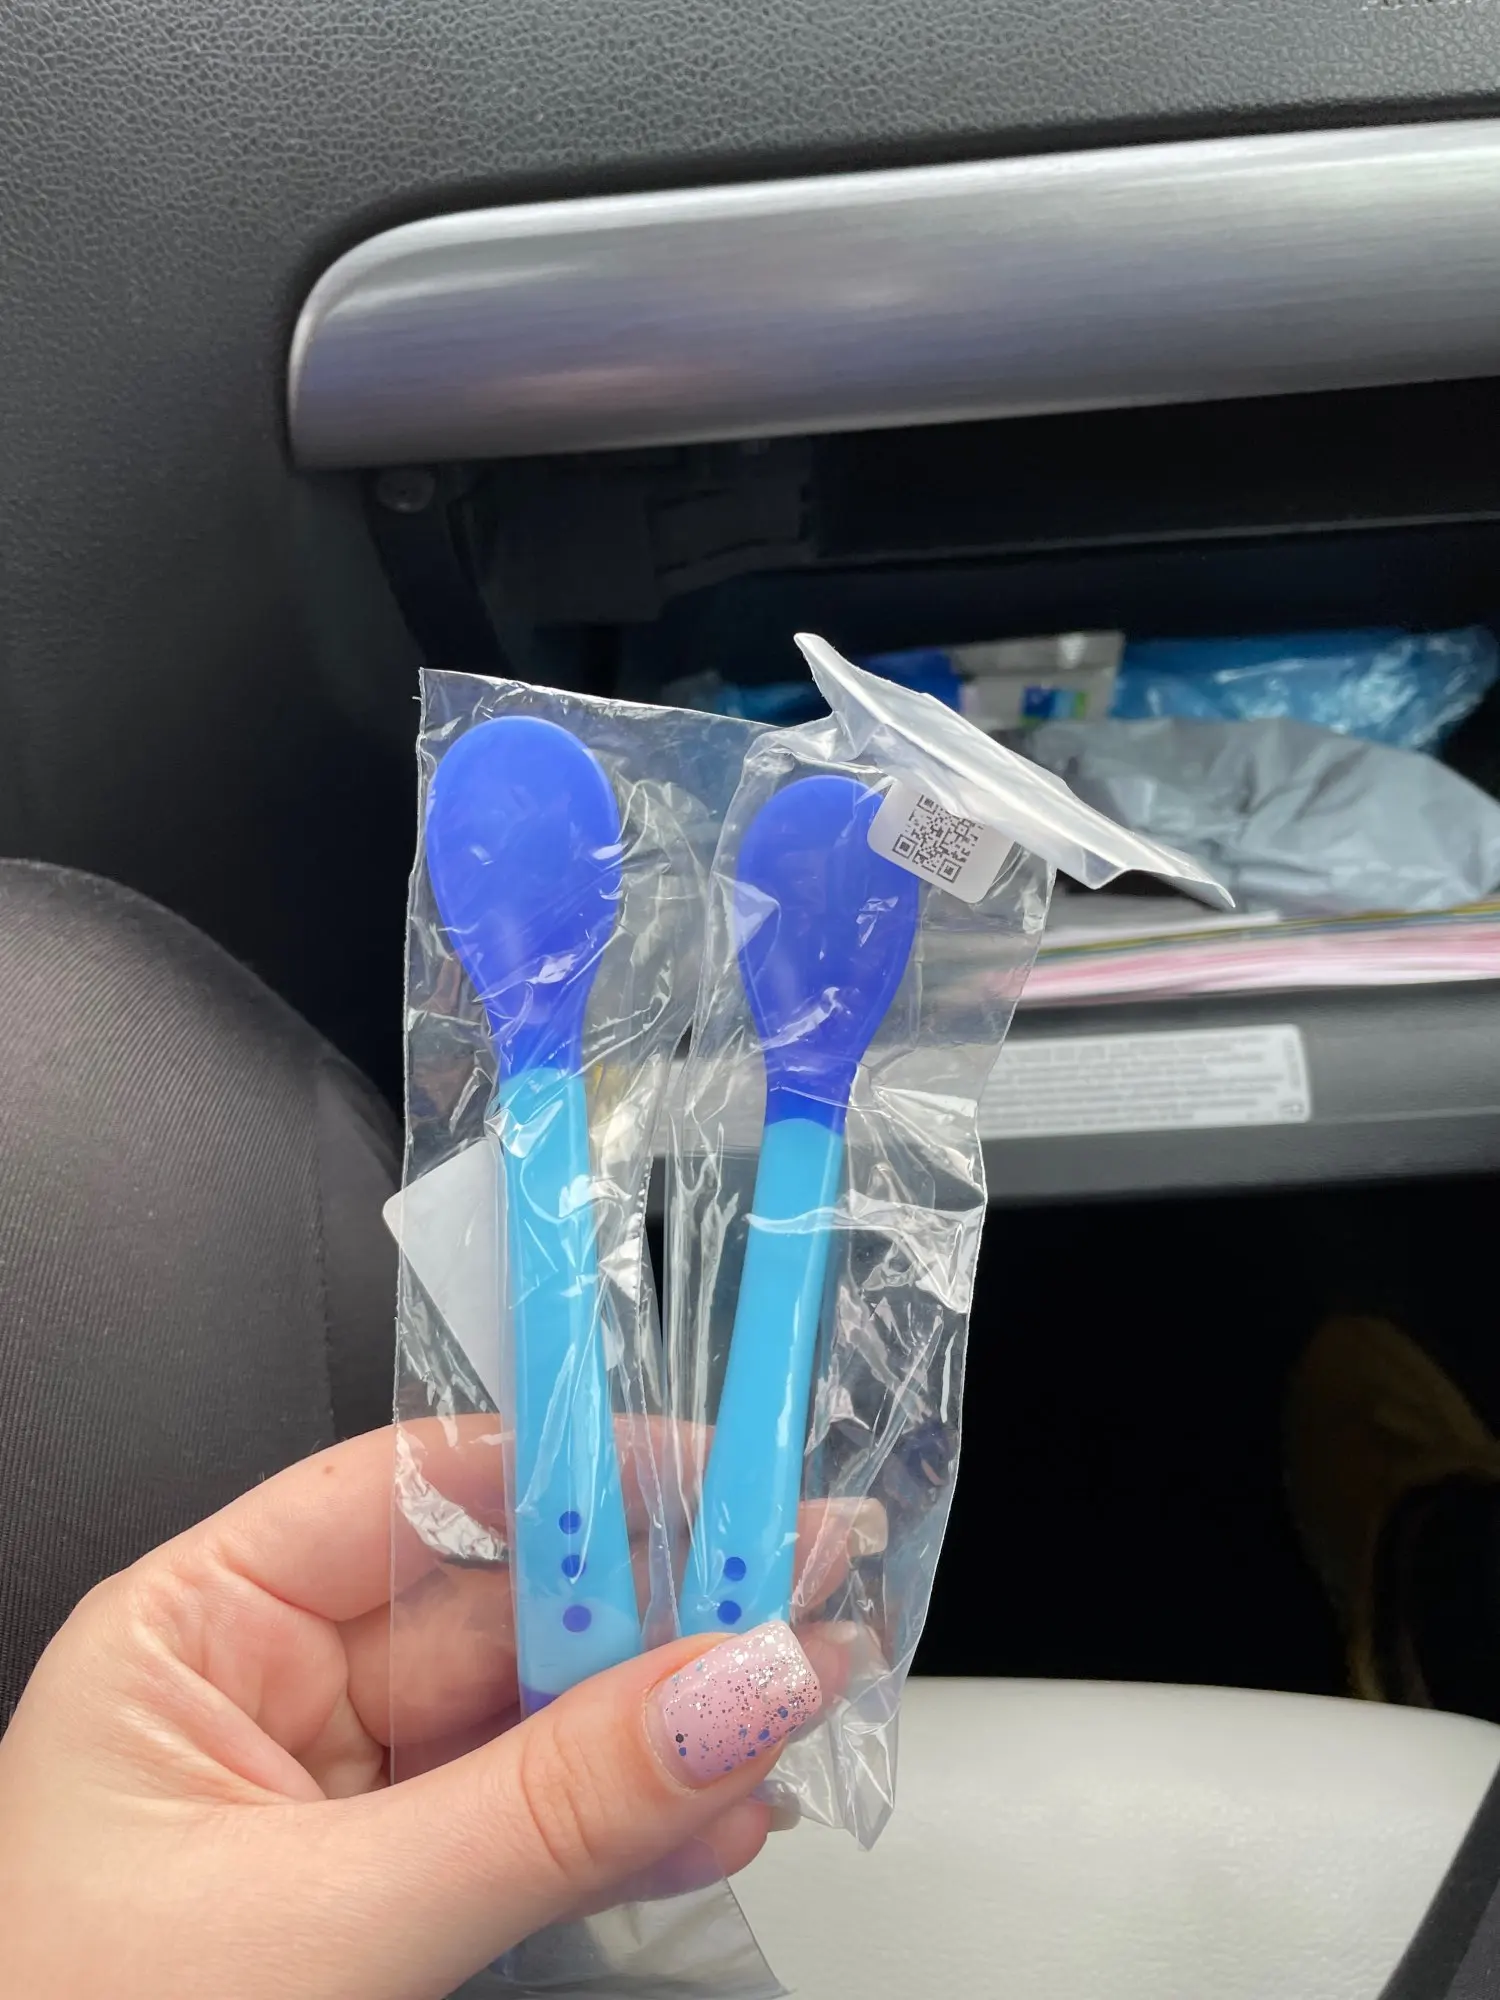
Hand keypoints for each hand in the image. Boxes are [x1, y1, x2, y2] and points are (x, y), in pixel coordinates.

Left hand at [0, 1425, 866, 1999]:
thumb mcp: (321, 1923)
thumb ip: (541, 1809)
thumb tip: (724, 1691)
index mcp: (191, 1634)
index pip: (406, 1491)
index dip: (567, 1468)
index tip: (711, 1471)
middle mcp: (263, 1695)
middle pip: (496, 1604)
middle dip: (652, 1605)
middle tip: (791, 1586)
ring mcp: (335, 1802)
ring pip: (534, 1722)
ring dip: (670, 1719)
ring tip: (795, 1694)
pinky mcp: (388, 1898)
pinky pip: (534, 1829)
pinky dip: (636, 1824)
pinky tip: (724, 1808)